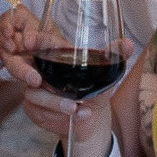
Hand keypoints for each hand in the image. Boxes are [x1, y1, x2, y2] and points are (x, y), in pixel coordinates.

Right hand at [0, 9, 120, 156]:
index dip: (33, 40)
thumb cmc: (95, 89)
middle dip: (31, 76)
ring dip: (56, 103)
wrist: (91, 117)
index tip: (29, 41)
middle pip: (27, 69)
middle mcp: (41, 71)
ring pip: (35, 93)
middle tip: (45, 85)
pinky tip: (75, 117)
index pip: (39, 42)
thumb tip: (128, 44)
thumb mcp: (106, 73)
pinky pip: (38, 110)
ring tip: (76, 109)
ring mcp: (34, 90)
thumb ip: (115, 56)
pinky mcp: (33, 108)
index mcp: (56, 56)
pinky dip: (56, 115)